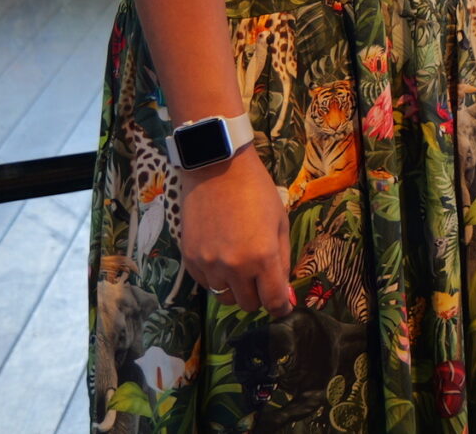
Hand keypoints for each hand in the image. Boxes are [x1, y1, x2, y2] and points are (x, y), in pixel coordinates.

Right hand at [177, 149, 293, 314]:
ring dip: (236, 288)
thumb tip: (285, 294)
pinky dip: (216, 278)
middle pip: (248, 304)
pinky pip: (206, 284)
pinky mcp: (190, 260)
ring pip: (225, 298)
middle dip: (258, 295)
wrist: (217, 169)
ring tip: (239, 263)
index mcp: (262, 257)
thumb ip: (283, 261)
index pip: (273, 301)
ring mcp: (209, 265)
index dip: (281, 307)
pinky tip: (221, 255)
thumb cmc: (257, 191)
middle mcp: (234, 267)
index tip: (283, 304)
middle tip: (261, 277)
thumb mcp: (280, 223)